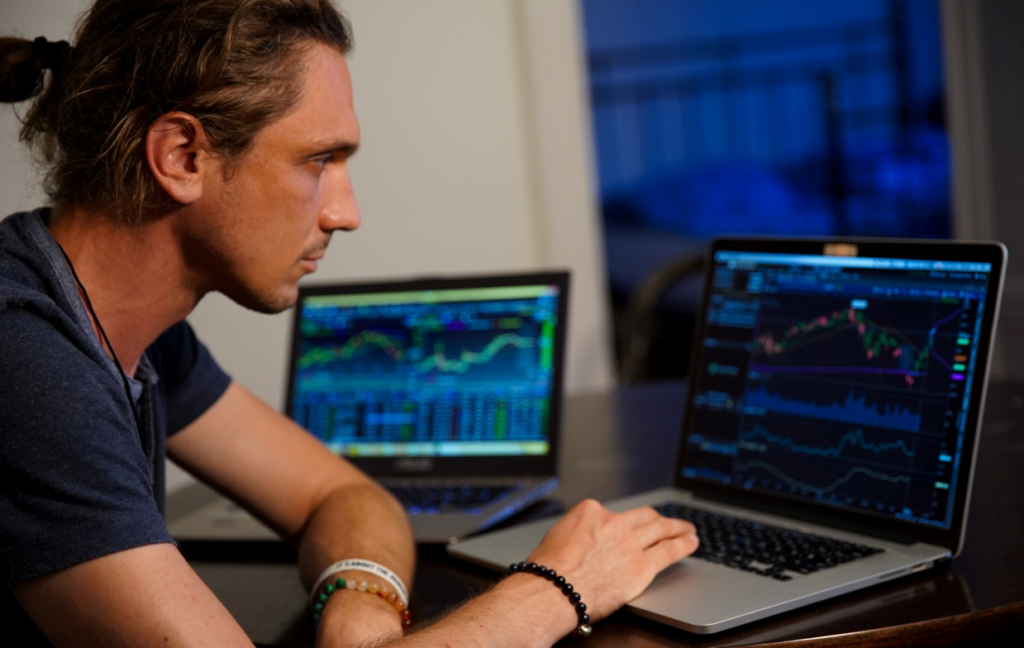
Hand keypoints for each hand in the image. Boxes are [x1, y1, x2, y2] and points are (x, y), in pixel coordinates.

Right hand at [524, 499, 698, 622]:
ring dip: (676, 527)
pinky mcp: (641, 566)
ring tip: (687, 528)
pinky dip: (683, 544)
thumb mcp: (555, 539)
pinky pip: (669, 550)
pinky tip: (691, 542)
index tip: (622, 529)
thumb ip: (575, 536)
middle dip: (656, 519)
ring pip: (660, 529)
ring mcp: (630, 543)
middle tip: (666, 521)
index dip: (618, 523)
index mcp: (590, 512)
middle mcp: (612, 523)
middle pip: (642, 517)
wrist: (553, 590)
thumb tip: (580, 544)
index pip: (610, 513)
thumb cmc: (547, 572)